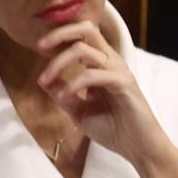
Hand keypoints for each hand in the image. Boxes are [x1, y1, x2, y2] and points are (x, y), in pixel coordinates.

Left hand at [35, 19, 176, 169]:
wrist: (138, 148)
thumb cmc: (113, 129)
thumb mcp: (79, 111)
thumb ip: (63, 94)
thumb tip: (43, 80)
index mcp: (101, 64)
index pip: (82, 37)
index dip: (60, 36)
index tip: (39, 48)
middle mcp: (110, 61)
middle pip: (87, 29)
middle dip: (60, 33)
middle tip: (40, 46)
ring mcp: (118, 70)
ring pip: (83, 50)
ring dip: (58, 63)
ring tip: (43, 81)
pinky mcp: (123, 83)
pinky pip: (92, 75)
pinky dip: (73, 84)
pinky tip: (62, 97)